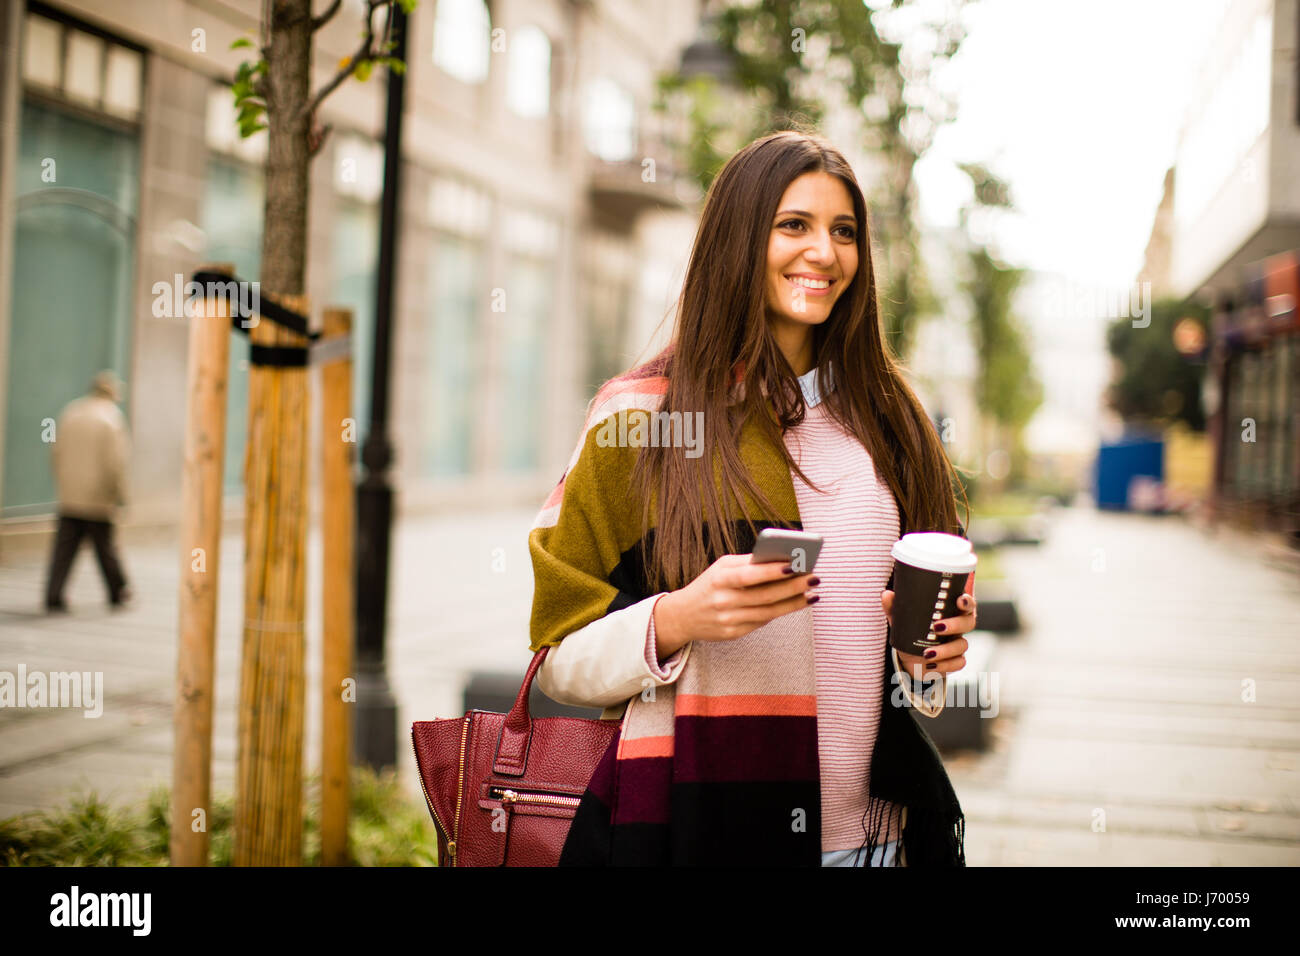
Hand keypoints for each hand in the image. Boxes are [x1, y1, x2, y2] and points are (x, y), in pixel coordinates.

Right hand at [653, 554, 817, 657]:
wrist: (683, 615)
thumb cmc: (710, 584)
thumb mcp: (722, 568)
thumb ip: (748, 564)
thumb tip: (783, 560)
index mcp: (719, 578)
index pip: (748, 575)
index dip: (771, 571)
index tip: (795, 564)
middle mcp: (723, 601)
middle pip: (764, 596)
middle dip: (792, 587)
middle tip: (814, 578)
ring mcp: (728, 620)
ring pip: (767, 613)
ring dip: (793, 603)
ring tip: (812, 593)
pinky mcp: (732, 634)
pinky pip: (761, 622)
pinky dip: (780, 613)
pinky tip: (796, 604)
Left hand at [883, 589, 976, 680]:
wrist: (910, 659)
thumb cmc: (911, 632)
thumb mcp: (901, 619)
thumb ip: (895, 607)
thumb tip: (886, 595)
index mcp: (950, 611)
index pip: (966, 603)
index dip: (967, 601)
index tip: (959, 600)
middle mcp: (958, 627)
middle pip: (968, 623)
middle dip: (955, 625)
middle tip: (937, 627)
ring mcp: (957, 644)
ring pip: (962, 645)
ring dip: (945, 650)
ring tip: (926, 653)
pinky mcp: (955, 661)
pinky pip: (959, 663)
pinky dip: (945, 665)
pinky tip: (932, 665)